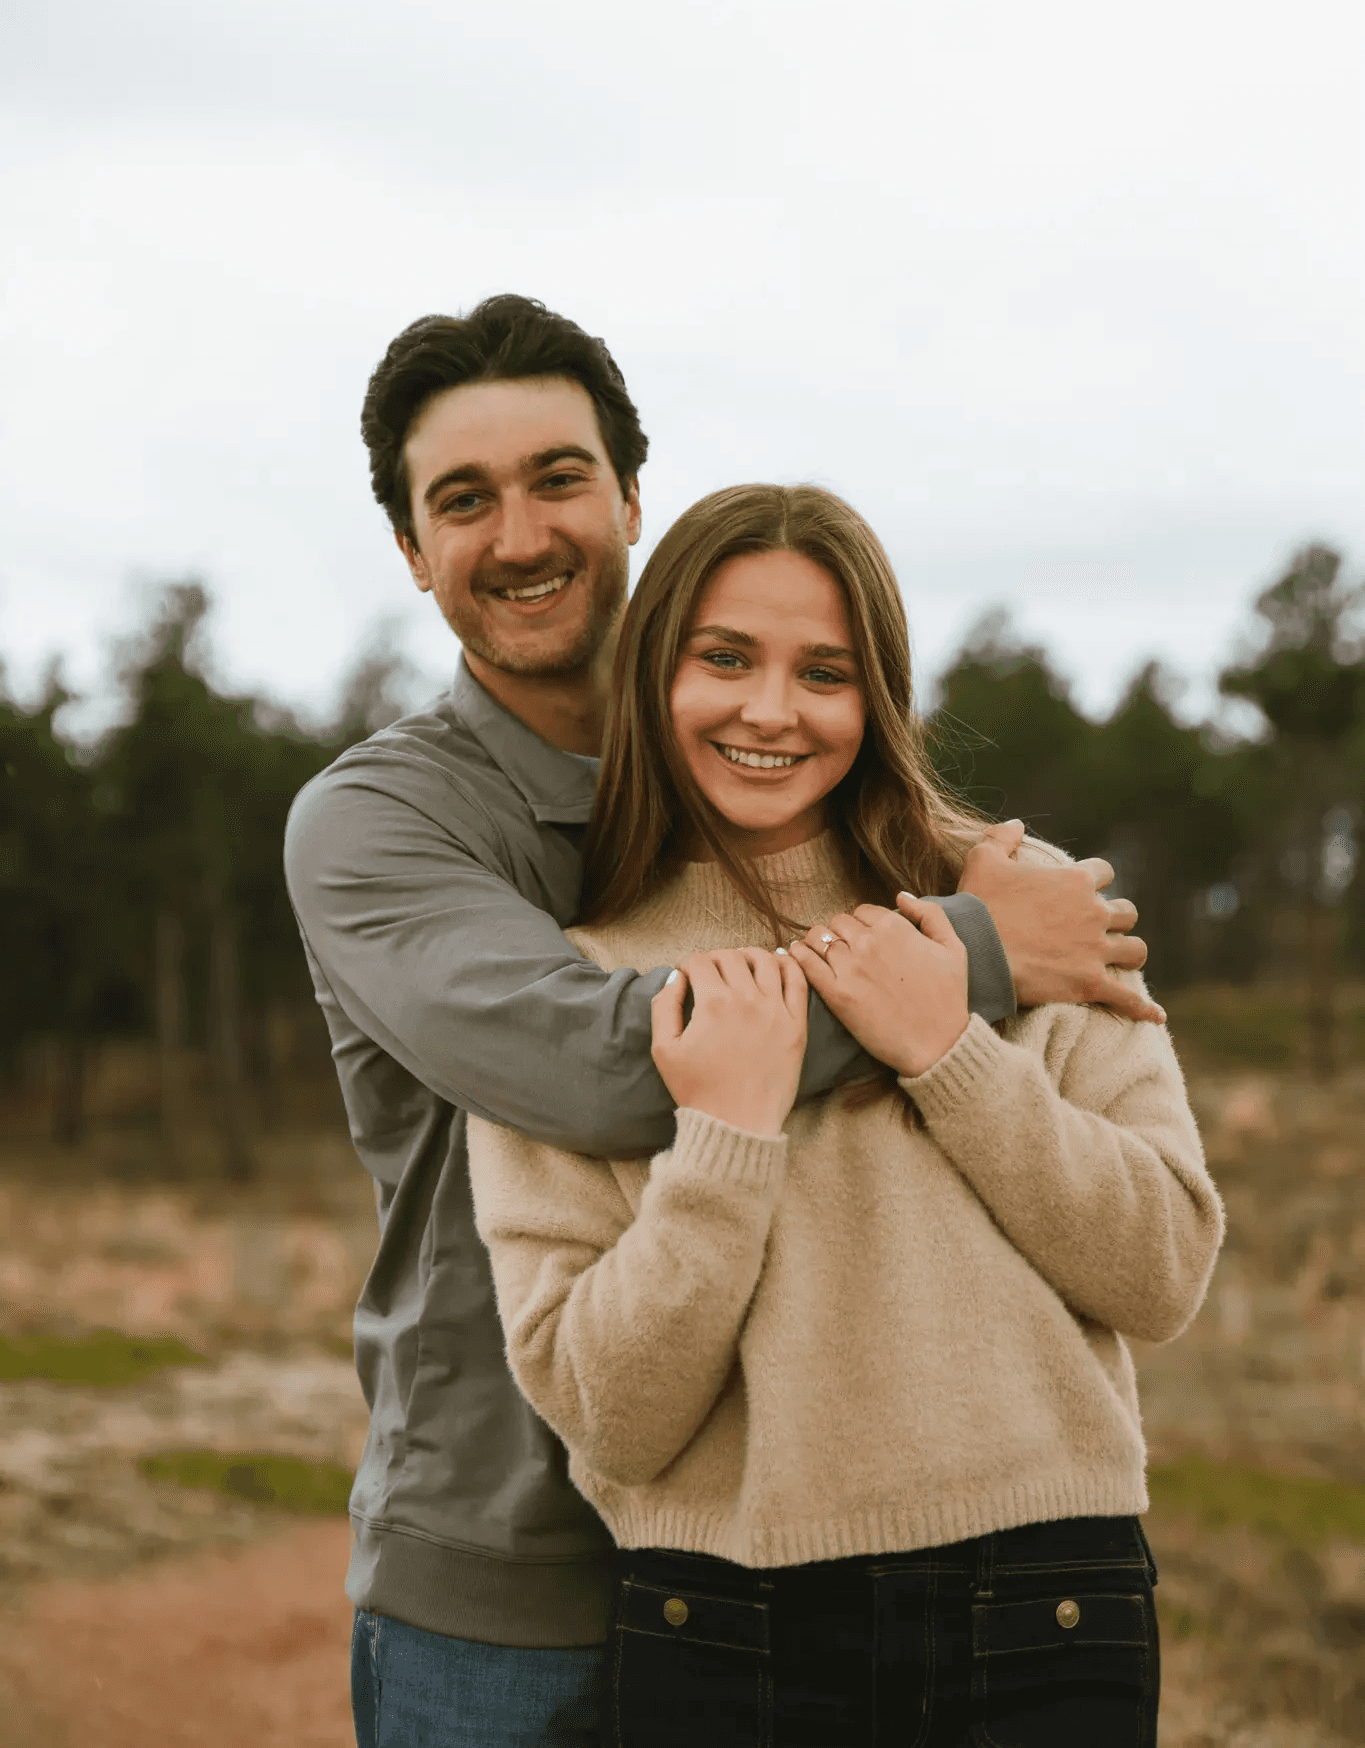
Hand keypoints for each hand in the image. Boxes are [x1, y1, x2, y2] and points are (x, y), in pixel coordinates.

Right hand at [651, 949, 807, 1135]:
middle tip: (711, 972)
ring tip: (741, 964)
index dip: (689, 964)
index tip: (688, 975)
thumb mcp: (664, 1050)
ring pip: (765, 961)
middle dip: (715, 958)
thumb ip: (663, 1006)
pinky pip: (797, 982)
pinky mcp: (796, 1026)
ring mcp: (776, 1011)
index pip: (701, 961)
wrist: (736, 1124)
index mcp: (713, 1003)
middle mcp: (747, 999)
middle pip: (730, 957)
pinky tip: (777, 964)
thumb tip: (676, 977)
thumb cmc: (697, 1091)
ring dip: (749, 956)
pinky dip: (787, 965)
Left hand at [788, 899, 968, 1078]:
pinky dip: (798, 955)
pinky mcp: (837, 994)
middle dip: (841, 933)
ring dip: (818, 942)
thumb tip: (901, 896)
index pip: (862, 911)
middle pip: (839, 923)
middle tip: (845, 949)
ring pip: (818, 938)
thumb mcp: (953, 948)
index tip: (864, 938)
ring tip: (820, 952)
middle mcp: (869, 942)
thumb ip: (930, 914)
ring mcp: (850, 968)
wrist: (938, 1044)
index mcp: (894, 927)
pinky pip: (807, 964)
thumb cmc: (949, 997)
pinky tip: (796, 954)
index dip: (862, 923)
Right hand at [958, 820, 1163, 1023]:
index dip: (1095, 879)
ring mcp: (1095, 950)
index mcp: (1075, 880)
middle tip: (1098, 928)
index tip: (1083, 889)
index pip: (1105, 872)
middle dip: (1116, 918)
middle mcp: (1094, 913)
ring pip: (1135, 950)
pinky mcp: (1090, 984)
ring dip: (1128, 952)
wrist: (975, 953)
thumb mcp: (983, 860)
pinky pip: (1127, 997)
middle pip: (1127, 912)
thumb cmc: (978, 906)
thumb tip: (1018, 825)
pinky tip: (1156, 1015)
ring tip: (1118, 959)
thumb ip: (1002, 837)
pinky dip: (1143, 1008)